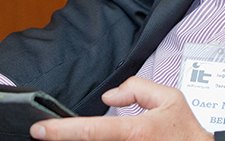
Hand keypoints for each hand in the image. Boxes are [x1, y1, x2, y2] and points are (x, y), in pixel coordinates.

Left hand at [30, 77, 211, 140]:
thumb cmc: (186, 132)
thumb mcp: (169, 99)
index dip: (61, 131)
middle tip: (46, 135)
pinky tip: (85, 140)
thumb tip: (109, 97)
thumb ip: (137, 89)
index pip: (91, 130)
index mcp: (135, 131)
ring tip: (70, 136)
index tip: (39, 129)